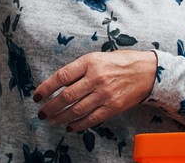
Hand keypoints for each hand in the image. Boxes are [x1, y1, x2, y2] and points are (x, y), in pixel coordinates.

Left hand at [32, 50, 156, 131]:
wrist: (148, 71)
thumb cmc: (121, 62)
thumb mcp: (98, 58)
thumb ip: (80, 69)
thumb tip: (59, 84)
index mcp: (90, 62)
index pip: (61, 76)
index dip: (46, 87)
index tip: (37, 96)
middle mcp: (96, 78)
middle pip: (66, 96)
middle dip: (50, 107)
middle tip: (41, 113)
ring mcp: (104, 94)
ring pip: (76, 110)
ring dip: (61, 117)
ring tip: (52, 120)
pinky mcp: (112, 107)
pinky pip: (91, 119)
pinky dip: (78, 124)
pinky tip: (70, 126)